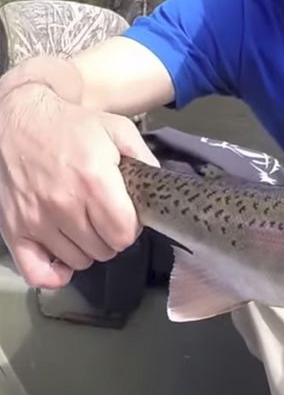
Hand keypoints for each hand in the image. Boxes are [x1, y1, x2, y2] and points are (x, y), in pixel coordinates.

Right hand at [0, 83, 158, 288]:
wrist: (16, 120)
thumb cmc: (70, 127)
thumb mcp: (117, 130)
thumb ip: (145, 159)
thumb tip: (159, 186)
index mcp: (94, 182)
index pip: (125, 234)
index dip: (132, 227)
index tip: (127, 215)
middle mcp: (64, 205)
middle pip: (105, 250)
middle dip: (112, 236)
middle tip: (105, 217)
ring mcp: (36, 220)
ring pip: (79, 261)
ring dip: (87, 248)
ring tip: (84, 225)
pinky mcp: (14, 230)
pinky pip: (38, 273)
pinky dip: (54, 273)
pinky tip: (64, 256)